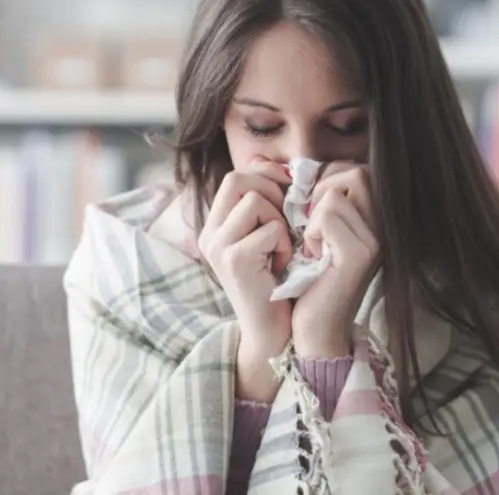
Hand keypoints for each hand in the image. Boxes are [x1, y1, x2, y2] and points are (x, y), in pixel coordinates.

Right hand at [198, 158, 292, 401]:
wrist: (273, 332)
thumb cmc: (278, 283)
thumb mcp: (268, 237)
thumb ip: (267, 205)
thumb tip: (279, 166)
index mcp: (215, 225)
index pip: (236, 175)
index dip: (266, 175)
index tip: (288, 191)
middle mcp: (209, 233)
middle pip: (238, 178)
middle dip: (272, 192)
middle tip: (286, 220)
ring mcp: (217, 246)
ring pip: (255, 200)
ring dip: (280, 220)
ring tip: (282, 247)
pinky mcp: (233, 260)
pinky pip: (270, 228)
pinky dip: (285, 244)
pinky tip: (282, 265)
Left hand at [292, 162, 380, 358]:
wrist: (314, 328)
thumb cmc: (308, 280)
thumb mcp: (316, 234)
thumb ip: (319, 202)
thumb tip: (298, 169)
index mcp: (374, 220)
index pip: (356, 170)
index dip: (326, 179)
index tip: (311, 210)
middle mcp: (383, 227)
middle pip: (354, 173)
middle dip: (321, 190)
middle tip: (309, 223)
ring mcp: (375, 240)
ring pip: (336, 193)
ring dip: (313, 216)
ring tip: (313, 244)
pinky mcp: (360, 254)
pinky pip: (327, 215)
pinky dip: (311, 232)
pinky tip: (313, 256)